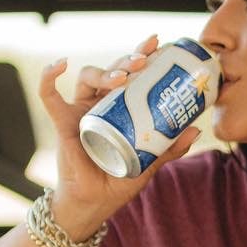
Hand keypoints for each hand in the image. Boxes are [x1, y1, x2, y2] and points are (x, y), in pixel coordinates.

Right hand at [37, 33, 199, 230]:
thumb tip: (196, 129)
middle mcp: (100, 103)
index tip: (158, 44)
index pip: (131, 74)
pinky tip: (59, 64)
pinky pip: (50, 96)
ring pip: (88, 77)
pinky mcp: (62, 122)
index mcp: (121, 106)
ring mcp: (80, 110)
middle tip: (144, 60)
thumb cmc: (119, 180)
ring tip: (121, 77)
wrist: (94, 203)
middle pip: (112, 70)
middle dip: (128, 60)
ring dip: (104, 71)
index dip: (142, 55)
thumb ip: (170, 147)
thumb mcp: (150, 163)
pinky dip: (49, 78)